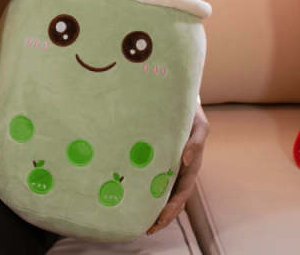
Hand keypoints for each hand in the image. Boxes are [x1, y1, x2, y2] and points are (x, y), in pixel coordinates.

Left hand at [147, 104, 208, 234]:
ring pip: (160, 190)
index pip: (180, 194)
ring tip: (136, 220)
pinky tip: (128, 193)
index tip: (158, 220)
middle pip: (171, 198)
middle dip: (160, 215)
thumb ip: (196, 141)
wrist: (175, 96)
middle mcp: (178, 168)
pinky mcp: (156, 154)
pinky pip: (150, 174)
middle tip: (146, 229)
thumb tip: (186, 161)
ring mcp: (167, 162)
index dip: (171, 209)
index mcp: (189, 165)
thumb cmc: (189, 110)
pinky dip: (143, 187)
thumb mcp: (199, 124)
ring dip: (152, 206)